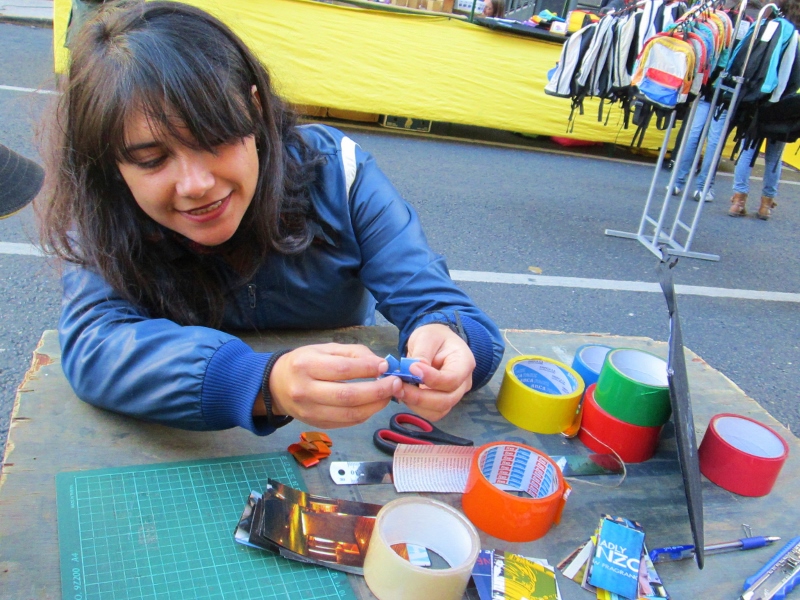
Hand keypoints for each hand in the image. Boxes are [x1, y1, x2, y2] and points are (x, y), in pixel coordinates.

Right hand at [265, 343, 401, 428]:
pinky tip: (374, 404)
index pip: (343, 370)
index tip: (386, 366)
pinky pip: (347, 423)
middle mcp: (305, 391)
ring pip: (350, 415)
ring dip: (376, 406)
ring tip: (389, 395)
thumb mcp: (324, 349)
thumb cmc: (304, 362)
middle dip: (378, 391)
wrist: (275, 385)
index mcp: (305, 366)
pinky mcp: (317, 425)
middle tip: (395, 384)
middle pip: (348, 396)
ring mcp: (310, 412)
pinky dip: (365, 414)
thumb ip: (353, 354)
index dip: (368, 369)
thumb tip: (381, 365)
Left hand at [399, 323, 474, 421]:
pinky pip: (430, 412)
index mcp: (464, 363)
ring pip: (438, 411)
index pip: (452, 379)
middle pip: (446, 400)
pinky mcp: (442, 402)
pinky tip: (404, 393)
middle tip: (397, 385)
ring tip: (398, 389)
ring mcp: (454, 395)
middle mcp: (463, 383)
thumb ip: (423, 353)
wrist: (436, 343)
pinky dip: (415, 406)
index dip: (431, 379)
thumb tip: (415, 371)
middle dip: (419, 397)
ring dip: (415, 404)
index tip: (411, 369)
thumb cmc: (434, 337)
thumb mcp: (427, 337)